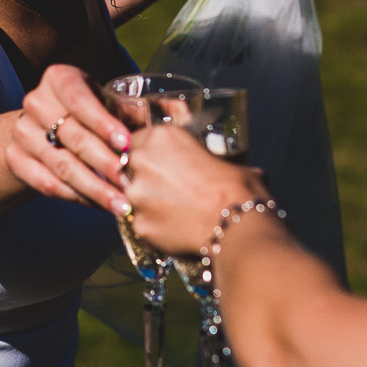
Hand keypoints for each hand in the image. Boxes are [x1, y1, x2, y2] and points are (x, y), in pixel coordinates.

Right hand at [6, 63, 132, 214]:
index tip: (126, 144)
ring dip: (94, 188)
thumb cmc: (90, 113)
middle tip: (130, 183)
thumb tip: (162, 117)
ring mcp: (22, 131)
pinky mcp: (15, 158)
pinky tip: (97, 205)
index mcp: (59, 79)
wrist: (46, 127)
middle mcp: (36, 102)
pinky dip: (74, 197)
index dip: (103, 123)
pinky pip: (46, 183)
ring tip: (120, 204)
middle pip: (72, 137)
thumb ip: (131, 109)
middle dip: (105, 162)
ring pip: (61, 165)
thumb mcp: (108, 102)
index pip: (80, 101)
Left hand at [118, 120, 272, 256]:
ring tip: (173, 212)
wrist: (237, 224)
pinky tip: (174, 229)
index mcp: (161, 137)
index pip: (138, 140)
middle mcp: (141, 161)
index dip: (150, 154)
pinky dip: (154, 227)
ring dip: (147, 203)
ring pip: (132, 197)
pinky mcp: (138, 224)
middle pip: (129, 167)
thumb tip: (213, 167)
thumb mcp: (222, 158)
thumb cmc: (236, 188)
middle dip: (143, 177)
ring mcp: (136, 194)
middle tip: (166, 189)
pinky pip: (140, 224)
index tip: (160, 163)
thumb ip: (202, 158)